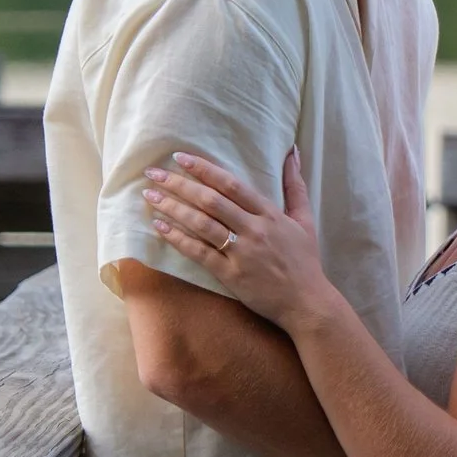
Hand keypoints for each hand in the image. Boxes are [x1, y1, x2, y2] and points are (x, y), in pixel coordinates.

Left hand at [145, 149, 335, 335]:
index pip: (231, 184)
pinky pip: (199, 253)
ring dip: (173, 208)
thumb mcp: (305, 220)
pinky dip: (178, 239)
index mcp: (269, 214)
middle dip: (179, 184)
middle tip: (153, 173)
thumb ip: (295, 186)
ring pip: (201, 224)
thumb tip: (291, 153)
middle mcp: (253, 230)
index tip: (180, 158)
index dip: (204, 169)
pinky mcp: (231, 275)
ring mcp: (241, 253)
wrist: (307, 303)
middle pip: (210, 200)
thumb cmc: (304, 262)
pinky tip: (159, 227)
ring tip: (150, 196)